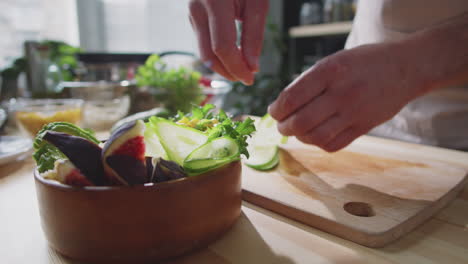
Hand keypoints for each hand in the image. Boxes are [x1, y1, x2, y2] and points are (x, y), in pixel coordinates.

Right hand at [189, 0, 268, 84]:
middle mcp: (197, 9)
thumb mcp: (257, 2)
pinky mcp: (193, 17)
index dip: (237, 67)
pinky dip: (218, 55)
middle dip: (228, 72)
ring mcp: (191, 13)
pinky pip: (203, 43)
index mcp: (214, 1)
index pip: (222, 47)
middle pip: (209, 54)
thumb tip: (251, 67)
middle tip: (247, 79)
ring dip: (222, 66)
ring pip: (203, 52)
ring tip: (242, 70)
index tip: (251, 78)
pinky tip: (234, 57)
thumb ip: (254, 35)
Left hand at [268, 42, 419, 151]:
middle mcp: (342, 93)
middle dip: (284, 127)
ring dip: (300, 137)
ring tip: (297, 131)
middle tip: (282, 125)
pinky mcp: (364, 127)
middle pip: (301, 122)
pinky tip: (316, 135)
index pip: (292, 98)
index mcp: (330, 71)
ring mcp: (354, 112)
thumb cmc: (363, 63)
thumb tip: (283, 105)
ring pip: (315, 137)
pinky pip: (333, 145)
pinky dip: (319, 143)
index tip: (273, 112)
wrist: (405, 68)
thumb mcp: (334, 60)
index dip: (277, 110)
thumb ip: (309, 81)